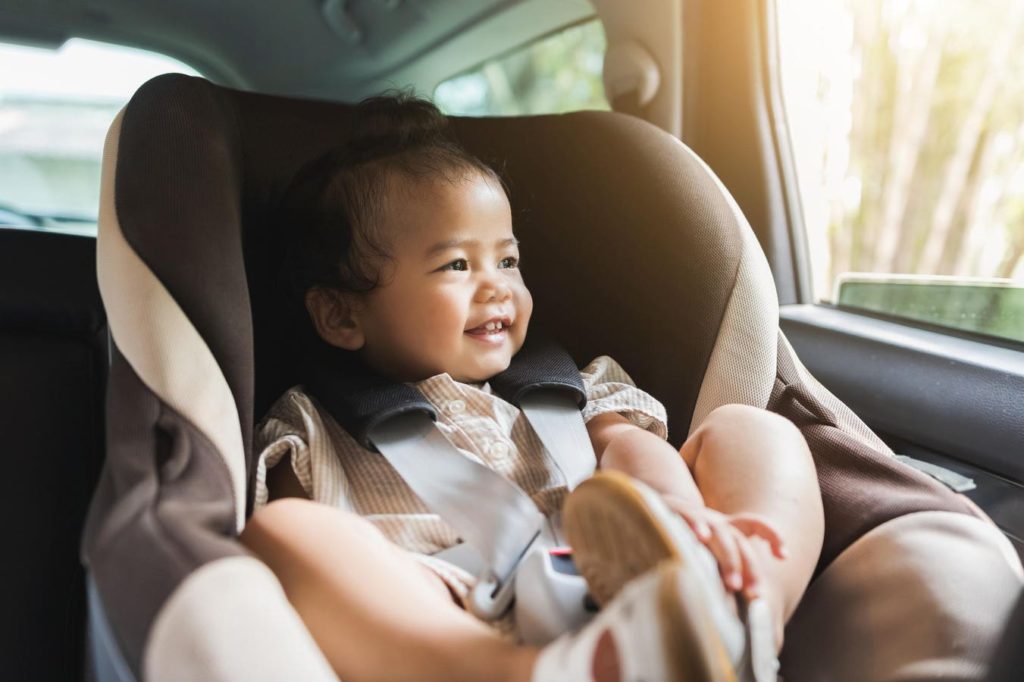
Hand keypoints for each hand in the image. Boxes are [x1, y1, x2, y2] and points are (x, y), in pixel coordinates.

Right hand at [660, 494, 787, 599]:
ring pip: (720, 534)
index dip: (772, 535)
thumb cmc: (683, 537)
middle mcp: (715, 521)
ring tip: (733, 584)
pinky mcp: (676, 509)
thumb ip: (723, 569)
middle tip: (754, 595)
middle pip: (740, 540)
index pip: (755, 524)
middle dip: (749, 568)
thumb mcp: (706, 550)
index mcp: (726, 527)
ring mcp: (698, 516)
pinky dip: (696, 525)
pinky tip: (701, 538)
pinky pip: (689, 516)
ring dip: (729, 559)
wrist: (649, 508)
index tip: (783, 555)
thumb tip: (741, 603)